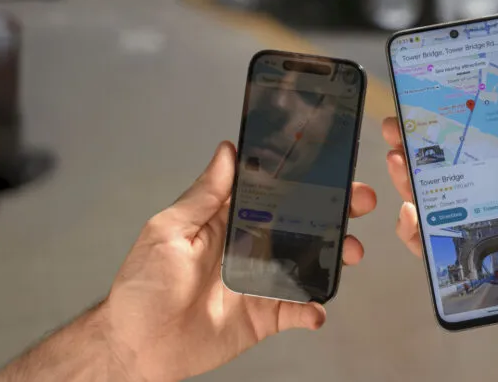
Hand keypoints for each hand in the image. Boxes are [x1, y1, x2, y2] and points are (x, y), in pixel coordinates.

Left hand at [102, 141, 376, 380]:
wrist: (138, 346)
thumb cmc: (144, 286)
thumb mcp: (170, 231)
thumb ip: (204, 195)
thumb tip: (227, 152)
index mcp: (230, 221)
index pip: (275, 193)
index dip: (304, 180)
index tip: (331, 167)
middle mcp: (252, 247)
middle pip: (302, 224)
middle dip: (335, 212)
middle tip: (360, 202)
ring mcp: (261, 281)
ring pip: (308, 263)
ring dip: (335, 256)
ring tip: (350, 252)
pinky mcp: (264, 315)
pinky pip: (297, 310)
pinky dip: (313, 310)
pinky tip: (318, 308)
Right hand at [381, 83, 497, 333]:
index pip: (464, 143)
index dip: (439, 124)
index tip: (419, 103)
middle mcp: (481, 195)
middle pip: (436, 168)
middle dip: (410, 146)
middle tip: (396, 129)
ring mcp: (470, 225)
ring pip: (425, 199)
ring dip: (403, 179)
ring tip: (398, 162)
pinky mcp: (465, 257)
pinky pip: (428, 243)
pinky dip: (412, 229)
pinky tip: (412, 212)